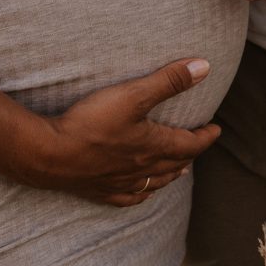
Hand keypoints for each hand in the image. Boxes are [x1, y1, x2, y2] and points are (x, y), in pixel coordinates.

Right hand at [26, 58, 219, 206]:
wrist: (51, 155)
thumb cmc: (92, 124)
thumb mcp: (133, 95)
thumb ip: (169, 81)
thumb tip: (204, 67)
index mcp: (154, 146)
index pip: (190, 144)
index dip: (205, 137)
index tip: (215, 130)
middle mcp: (142, 168)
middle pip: (174, 163)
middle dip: (190, 154)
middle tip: (198, 146)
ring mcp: (120, 182)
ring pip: (155, 182)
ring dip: (171, 174)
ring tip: (179, 170)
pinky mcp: (100, 190)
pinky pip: (129, 198)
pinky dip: (142, 194)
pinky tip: (141, 193)